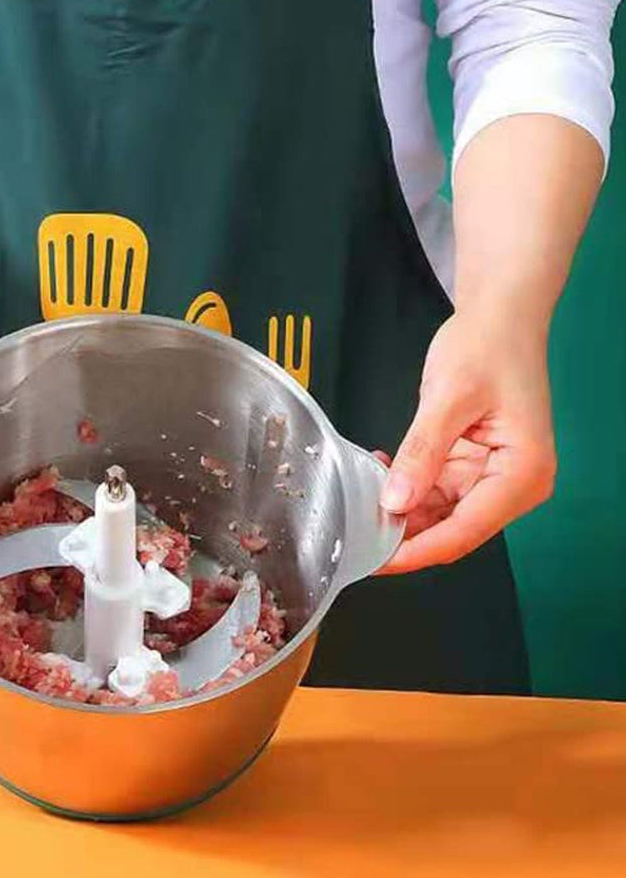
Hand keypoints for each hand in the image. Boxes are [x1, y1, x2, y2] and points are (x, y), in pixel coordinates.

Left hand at [377, 311, 556, 572]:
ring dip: (400, 509)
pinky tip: (380, 471)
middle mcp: (512, 483)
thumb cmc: (487, 347)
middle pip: (452, 528)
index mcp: (522, 474)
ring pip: (438, 512)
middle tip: (355, 535)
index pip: (465, 531)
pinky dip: (405, 486)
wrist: (498, 316)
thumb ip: (422, 453)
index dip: (418, 550)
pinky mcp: (471, 463)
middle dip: (405, 534)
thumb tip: (396, 502)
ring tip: (360, 499)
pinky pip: (434, 488)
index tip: (378, 561)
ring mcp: (492, 475)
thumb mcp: (448, 399)